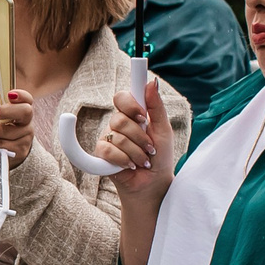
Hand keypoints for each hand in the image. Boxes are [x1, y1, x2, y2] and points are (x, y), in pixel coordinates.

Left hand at [0, 88, 35, 160]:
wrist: (7, 153)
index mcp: (20, 108)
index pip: (27, 98)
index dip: (20, 95)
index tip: (9, 94)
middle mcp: (25, 121)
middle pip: (24, 112)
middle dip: (7, 111)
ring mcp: (24, 136)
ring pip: (7, 132)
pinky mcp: (19, 150)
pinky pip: (3, 145)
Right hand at [96, 76, 176, 204]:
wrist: (154, 183)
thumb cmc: (160, 157)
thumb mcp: (164, 130)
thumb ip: (156, 107)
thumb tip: (151, 82)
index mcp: (132, 115)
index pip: (122, 97)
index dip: (129, 104)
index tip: (142, 115)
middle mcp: (118, 124)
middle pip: (120, 119)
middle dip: (140, 137)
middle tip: (150, 148)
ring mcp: (108, 139)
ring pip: (116, 137)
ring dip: (136, 152)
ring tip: (143, 161)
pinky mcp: (101, 154)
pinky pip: (107, 150)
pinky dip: (123, 160)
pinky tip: (130, 166)